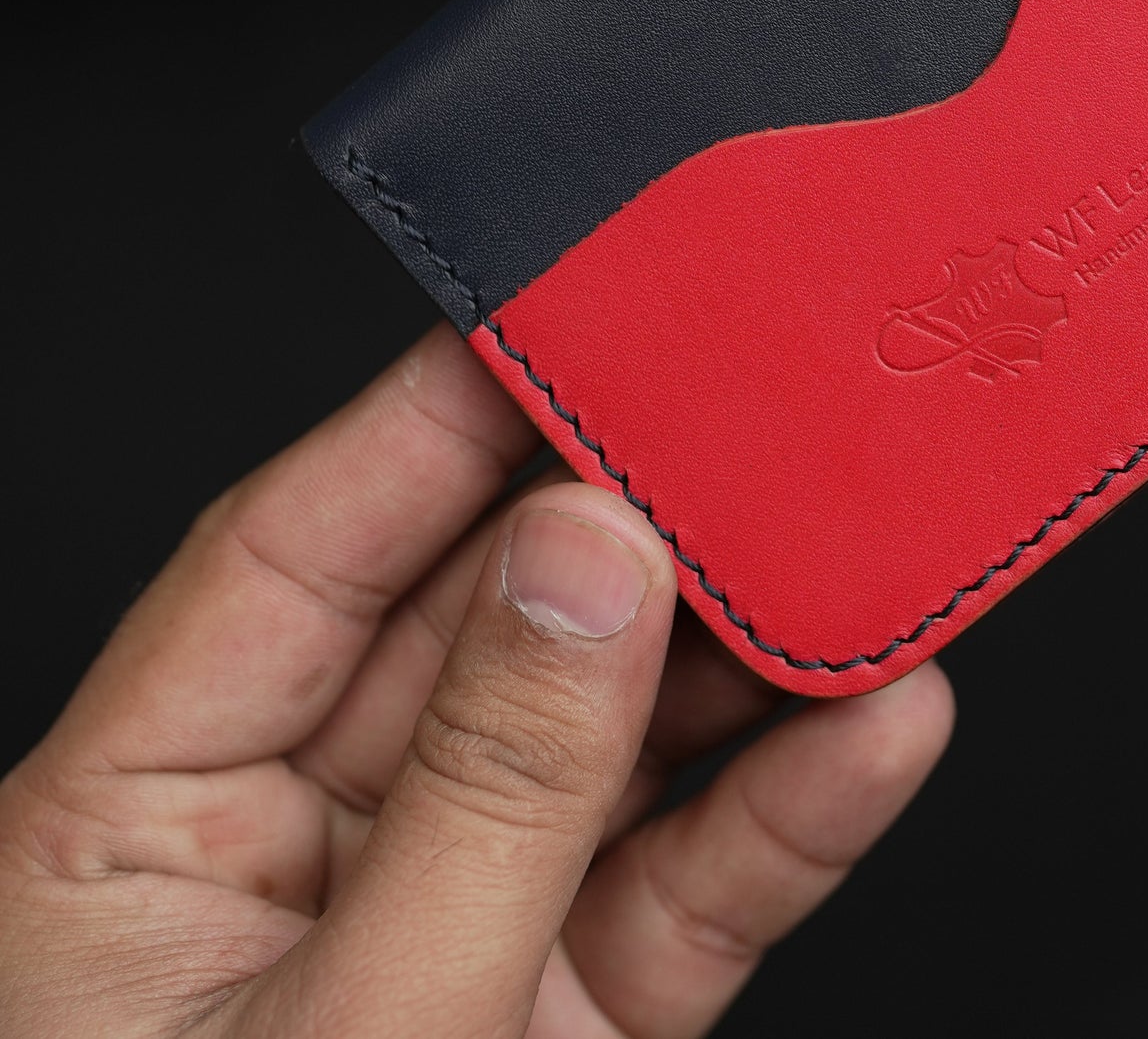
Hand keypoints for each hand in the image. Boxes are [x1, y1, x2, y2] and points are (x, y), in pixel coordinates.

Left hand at [0, 330, 952, 1036]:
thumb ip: (483, 795)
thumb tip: (586, 555)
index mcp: (133, 825)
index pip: (302, 553)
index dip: (438, 419)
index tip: (569, 312)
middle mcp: (291, 855)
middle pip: (486, 628)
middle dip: (630, 528)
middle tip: (757, 416)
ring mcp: (444, 931)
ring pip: (611, 745)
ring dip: (742, 660)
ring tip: (862, 549)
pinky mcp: (558, 1019)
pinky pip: (685, 883)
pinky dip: (787, 810)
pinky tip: (880, 723)